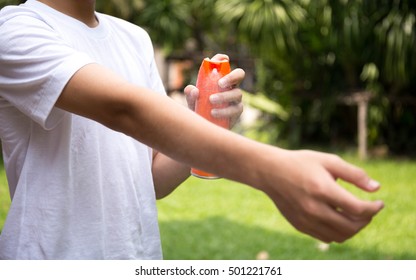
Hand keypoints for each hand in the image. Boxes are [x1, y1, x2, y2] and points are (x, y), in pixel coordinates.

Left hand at [184, 54, 244, 127]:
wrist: (205, 127)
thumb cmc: (199, 110)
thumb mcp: (192, 102)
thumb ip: (190, 94)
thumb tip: (193, 90)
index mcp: (220, 79)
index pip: (224, 65)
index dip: (223, 59)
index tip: (221, 59)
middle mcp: (231, 86)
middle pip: (239, 74)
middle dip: (231, 76)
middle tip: (220, 83)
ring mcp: (236, 99)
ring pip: (237, 93)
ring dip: (224, 96)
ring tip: (211, 101)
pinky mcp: (237, 111)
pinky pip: (236, 109)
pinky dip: (225, 111)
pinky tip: (214, 113)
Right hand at [259, 149, 383, 242]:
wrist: (270, 172)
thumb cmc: (300, 163)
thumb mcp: (328, 161)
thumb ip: (354, 174)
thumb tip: (376, 188)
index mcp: (322, 189)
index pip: (357, 209)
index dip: (373, 208)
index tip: (379, 203)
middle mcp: (313, 208)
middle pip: (351, 226)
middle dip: (366, 220)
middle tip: (368, 210)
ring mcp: (305, 219)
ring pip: (340, 236)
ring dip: (353, 229)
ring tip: (354, 216)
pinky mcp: (299, 225)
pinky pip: (326, 237)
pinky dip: (338, 232)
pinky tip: (338, 219)